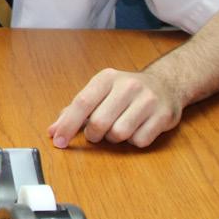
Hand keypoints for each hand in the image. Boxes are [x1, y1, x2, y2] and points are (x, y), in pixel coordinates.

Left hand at [48, 68, 183, 148]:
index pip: (82, 103)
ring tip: (118, 128)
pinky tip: (137, 129)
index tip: (58, 141)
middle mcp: (128, 86)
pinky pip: (140, 141)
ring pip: (119, 133)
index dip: (68, 125)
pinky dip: (133, 141)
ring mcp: (148, 100)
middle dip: (93, 134)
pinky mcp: (164, 115)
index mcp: (106, 78)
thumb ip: (75, 111)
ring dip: (114, 138)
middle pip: (99, 122)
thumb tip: (53, 132)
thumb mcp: (99, 92)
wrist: (165, 84)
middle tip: (96, 134)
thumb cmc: (123, 93)